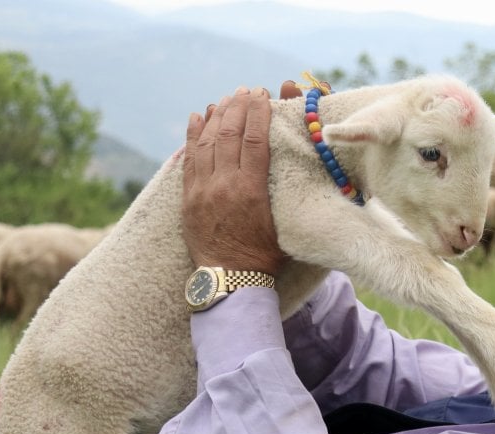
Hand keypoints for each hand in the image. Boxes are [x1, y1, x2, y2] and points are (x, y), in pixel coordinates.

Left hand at [181, 86, 285, 274]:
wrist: (231, 281)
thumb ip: (287, 194)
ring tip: (226, 98)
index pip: (255, 141)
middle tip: (246, 91)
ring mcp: (202, 190)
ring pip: (207, 142)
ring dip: (217, 116)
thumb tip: (305, 169)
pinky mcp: (189, 197)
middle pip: (230, 135)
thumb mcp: (285, 224)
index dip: (258, 114)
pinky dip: (193, 135)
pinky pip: (189, 158)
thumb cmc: (266, 257)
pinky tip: (198, 116)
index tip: (262, 95)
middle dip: (238, 108)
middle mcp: (224, 185)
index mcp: (251, 191)